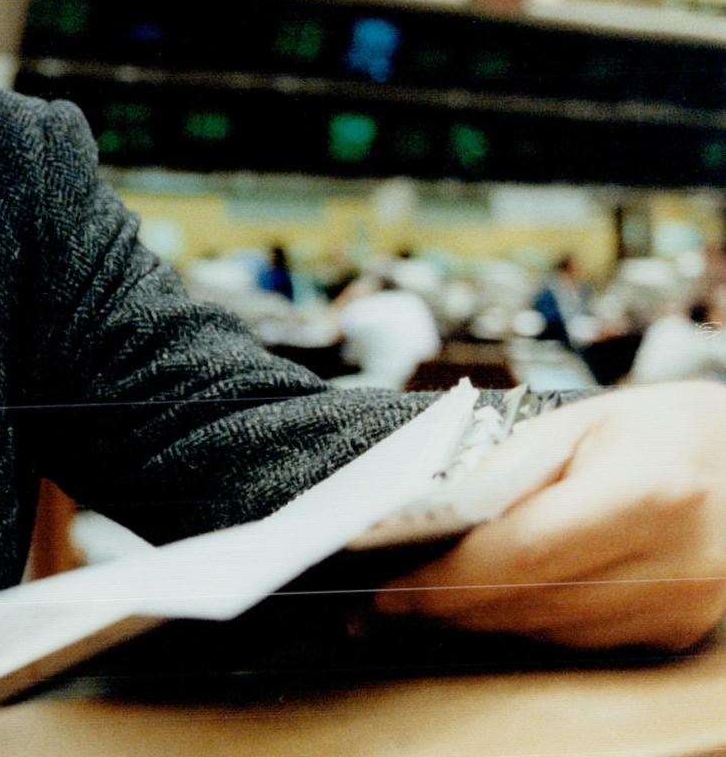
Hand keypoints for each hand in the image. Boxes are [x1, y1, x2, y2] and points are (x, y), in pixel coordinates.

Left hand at [375, 383, 725, 650]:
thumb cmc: (660, 429)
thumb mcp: (581, 422)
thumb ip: (506, 464)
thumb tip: (427, 509)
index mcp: (648, 492)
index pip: (522, 553)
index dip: (447, 579)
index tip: (389, 589)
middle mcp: (674, 560)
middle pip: (530, 601)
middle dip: (445, 606)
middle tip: (381, 606)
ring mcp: (680, 605)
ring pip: (548, 631)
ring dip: (476, 621)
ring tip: (415, 606)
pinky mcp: (675, 631)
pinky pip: (577, 639)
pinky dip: (523, 623)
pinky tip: (482, 608)